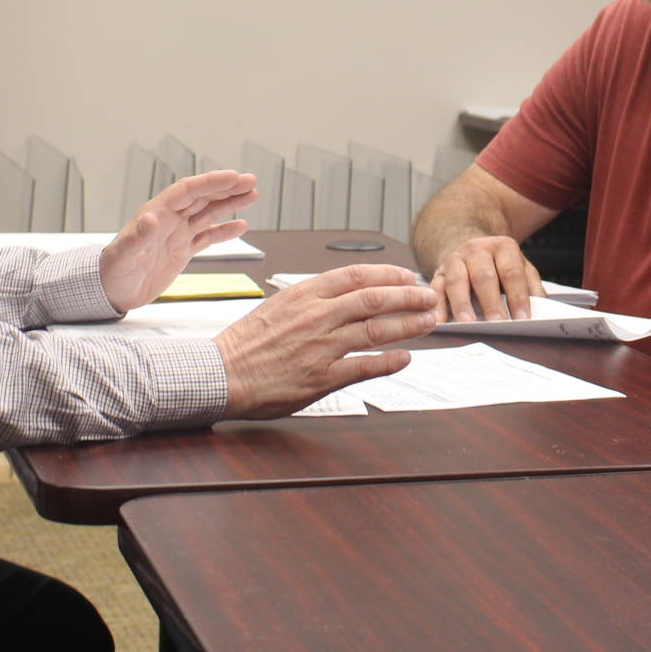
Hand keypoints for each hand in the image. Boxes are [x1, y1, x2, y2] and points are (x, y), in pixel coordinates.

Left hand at [99, 169, 256, 312]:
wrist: (111, 292)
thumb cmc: (112, 271)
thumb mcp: (124, 255)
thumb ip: (139, 236)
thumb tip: (152, 218)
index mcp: (157, 213)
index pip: (187, 191)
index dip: (210, 182)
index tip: (232, 176)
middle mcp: (170, 220)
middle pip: (202, 198)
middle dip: (226, 188)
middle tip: (250, 181)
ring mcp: (177, 234)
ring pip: (208, 213)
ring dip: (230, 204)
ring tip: (252, 195)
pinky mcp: (182, 251)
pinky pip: (207, 237)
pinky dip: (225, 231)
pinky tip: (240, 226)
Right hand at [215, 264, 438, 418]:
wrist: (220, 374)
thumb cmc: (246, 342)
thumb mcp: (277, 305)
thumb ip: (312, 299)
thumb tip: (345, 293)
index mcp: (304, 294)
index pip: (356, 276)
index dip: (388, 274)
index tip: (407, 276)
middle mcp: (316, 316)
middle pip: (374, 299)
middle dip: (408, 296)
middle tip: (429, 297)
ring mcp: (320, 347)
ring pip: (376, 330)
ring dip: (407, 325)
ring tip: (427, 323)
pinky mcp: (321, 377)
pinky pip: (365, 367)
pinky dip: (389, 361)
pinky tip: (404, 358)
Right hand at [429, 235, 544, 322]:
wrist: (472, 249)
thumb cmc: (499, 266)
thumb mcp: (521, 268)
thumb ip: (532, 288)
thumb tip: (541, 312)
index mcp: (503, 247)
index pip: (512, 273)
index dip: (518, 296)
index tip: (522, 318)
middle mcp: (477, 250)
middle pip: (484, 277)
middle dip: (490, 303)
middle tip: (496, 324)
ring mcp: (455, 260)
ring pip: (457, 281)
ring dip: (462, 304)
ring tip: (468, 325)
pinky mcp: (438, 273)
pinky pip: (435, 289)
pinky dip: (437, 306)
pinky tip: (440, 321)